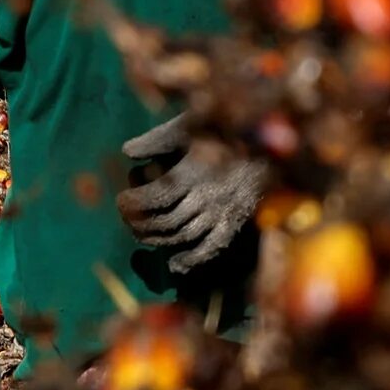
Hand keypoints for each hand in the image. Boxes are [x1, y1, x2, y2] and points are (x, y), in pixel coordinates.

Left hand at [118, 112, 270, 274]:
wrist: (268, 141)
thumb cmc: (224, 128)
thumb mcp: (189, 125)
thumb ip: (158, 138)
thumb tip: (127, 152)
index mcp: (193, 172)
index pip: (156, 197)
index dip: (134, 204)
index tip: (122, 200)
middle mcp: (207, 196)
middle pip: (166, 221)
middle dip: (140, 223)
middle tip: (128, 218)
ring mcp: (222, 212)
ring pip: (184, 236)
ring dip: (158, 240)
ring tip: (142, 235)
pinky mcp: (236, 222)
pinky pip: (212, 248)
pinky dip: (192, 260)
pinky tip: (174, 264)